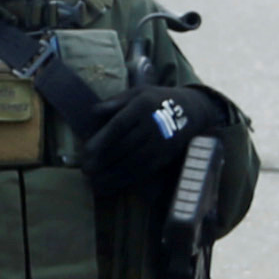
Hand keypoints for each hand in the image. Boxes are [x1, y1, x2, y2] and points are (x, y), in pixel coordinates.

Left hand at [82, 82, 231, 196]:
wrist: (192, 110)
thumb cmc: (156, 100)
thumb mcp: (138, 92)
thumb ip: (115, 102)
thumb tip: (94, 112)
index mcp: (144, 106)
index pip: (120, 125)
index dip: (103, 139)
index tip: (87, 151)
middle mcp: (154, 125)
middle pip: (125, 146)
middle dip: (103, 160)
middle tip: (86, 170)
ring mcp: (162, 142)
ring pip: (134, 162)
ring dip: (112, 174)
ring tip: (94, 182)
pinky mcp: (166, 156)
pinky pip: (144, 171)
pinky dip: (125, 180)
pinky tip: (110, 186)